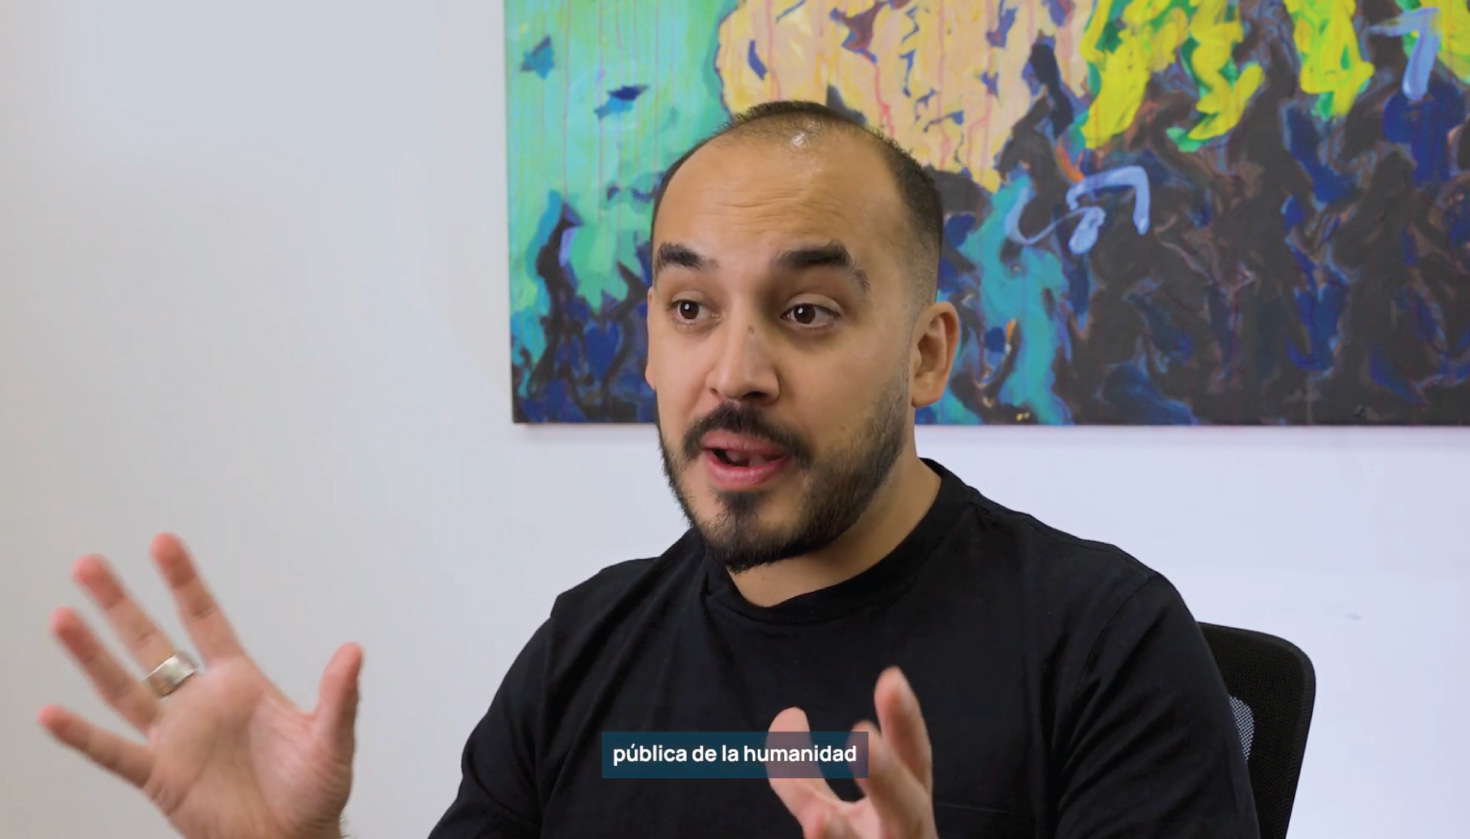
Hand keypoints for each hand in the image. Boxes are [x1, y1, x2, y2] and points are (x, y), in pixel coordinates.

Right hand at [37, 534, 361, 838]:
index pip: (206, 619)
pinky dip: (81, 736)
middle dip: (121, 604)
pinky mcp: (160, 776)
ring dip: (92, 655)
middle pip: (151, 643)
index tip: (163, 542)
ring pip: (123, 688)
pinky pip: (113, 752)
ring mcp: (175, 737)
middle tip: (89, 565)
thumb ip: (340, 696)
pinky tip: (51, 713)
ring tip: (62, 618)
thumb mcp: (332, 739)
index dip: (184, 582)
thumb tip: (353, 651)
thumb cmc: (313, 792)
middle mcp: (200, 702)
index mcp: (239, 683)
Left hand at [767, 667, 935, 838]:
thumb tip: (786, 715)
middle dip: (885, 775)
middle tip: (862, 738)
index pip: (912, 756)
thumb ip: (804, 772)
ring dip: (839, 834)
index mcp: (908, 803)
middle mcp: (906, 833)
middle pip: (905, 805)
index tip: (892, 678)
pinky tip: (814, 828)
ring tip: (817, 817)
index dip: (905, 722)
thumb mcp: (832, 811)